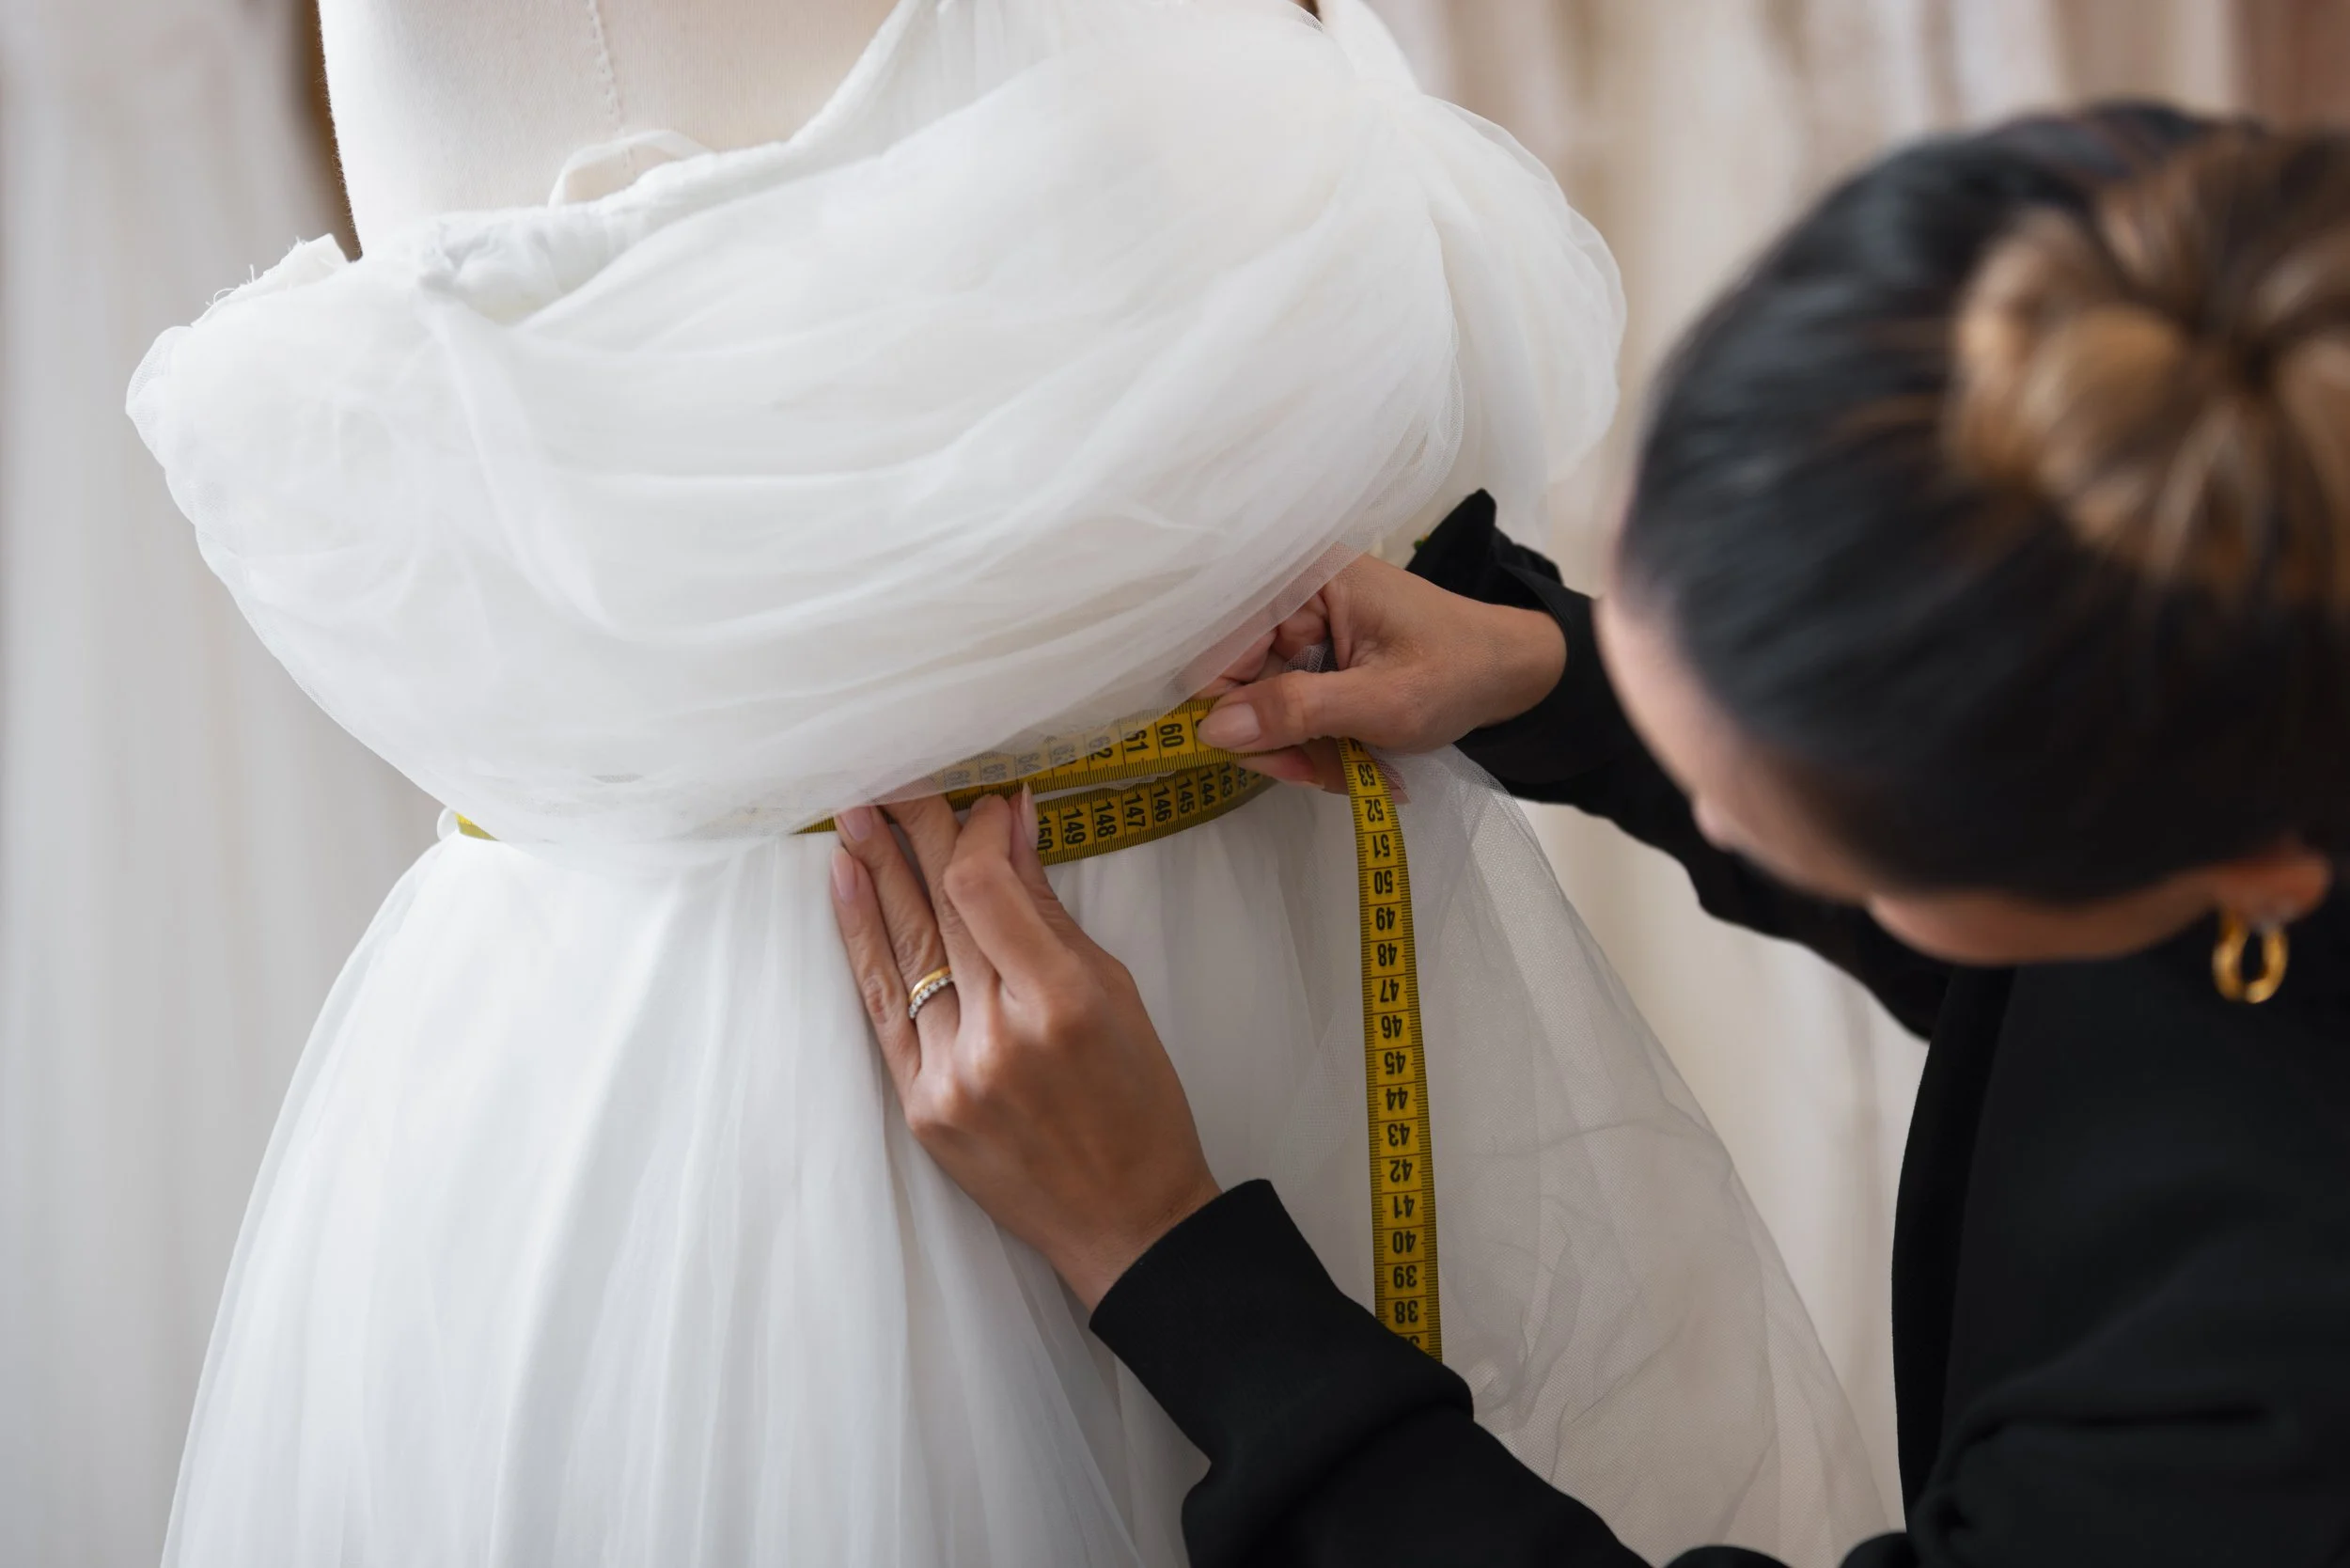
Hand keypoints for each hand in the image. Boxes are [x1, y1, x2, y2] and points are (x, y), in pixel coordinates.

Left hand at [829, 791, 1221, 1308]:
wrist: (1126, 1219)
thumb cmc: (1138, 1103)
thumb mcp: (1117, 992)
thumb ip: (1051, 911)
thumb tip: (1010, 827)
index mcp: (1065, 1002)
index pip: (986, 888)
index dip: (973, 836)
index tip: (982, 806)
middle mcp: (1001, 1037)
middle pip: (941, 909)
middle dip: (916, 835)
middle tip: (894, 782)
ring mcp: (953, 1075)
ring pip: (906, 949)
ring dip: (876, 872)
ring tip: (851, 815)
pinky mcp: (922, 1106)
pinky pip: (884, 1006)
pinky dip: (862, 939)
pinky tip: (847, 884)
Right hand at [1196, 555, 1564, 790]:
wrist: (1511, 674)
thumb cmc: (1458, 673)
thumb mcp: (1381, 702)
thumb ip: (1296, 712)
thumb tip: (1211, 731)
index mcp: (1305, 580)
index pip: (1223, 645)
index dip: (1233, 708)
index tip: (1273, 754)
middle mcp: (1294, 597)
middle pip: (1239, 684)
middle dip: (1279, 741)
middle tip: (1322, 774)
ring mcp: (1304, 632)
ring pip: (1263, 710)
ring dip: (1303, 753)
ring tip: (1356, 771)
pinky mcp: (1315, 661)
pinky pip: (1289, 714)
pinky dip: (1317, 747)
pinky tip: (1357, 761)